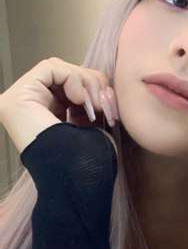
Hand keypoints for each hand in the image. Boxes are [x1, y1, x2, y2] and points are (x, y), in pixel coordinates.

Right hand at [0, 56, 118, 154]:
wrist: (77, 180)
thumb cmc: (88, 164)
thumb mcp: (93, 125)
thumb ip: (91, 101)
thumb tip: (102, 86)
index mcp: (44, 117)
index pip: (70, 85)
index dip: (94, 89)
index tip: (110, 110)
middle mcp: (28, 108)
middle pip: (65, 75)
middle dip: (94, 86)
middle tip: (107, 107)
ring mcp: (18, 102)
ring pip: (60, 70)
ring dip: (87, 84)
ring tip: (97, 109)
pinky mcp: (16, 99)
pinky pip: (50, 69)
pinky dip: (74, 79)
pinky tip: (81, 102)